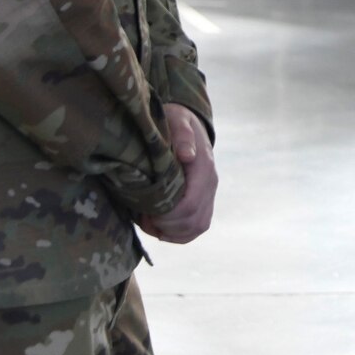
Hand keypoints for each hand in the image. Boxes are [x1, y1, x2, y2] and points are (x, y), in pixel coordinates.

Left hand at [140, 104, 216, 243]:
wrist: (187, 124)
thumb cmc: (175, 122)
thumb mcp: (176, 120)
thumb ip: (182, 135)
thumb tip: (187, 155)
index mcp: (204, 168)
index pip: (190, 204)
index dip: (168, 216)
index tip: (146, 213)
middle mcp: (210, 184)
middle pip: (193, 221)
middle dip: (166, 226)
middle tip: (143, 218)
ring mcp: (209, 194)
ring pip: (197, 227)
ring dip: (172, 232)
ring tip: (150, 222)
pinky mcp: (205, 200)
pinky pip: (198, 226)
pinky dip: (179, 234)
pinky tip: (160, 228)